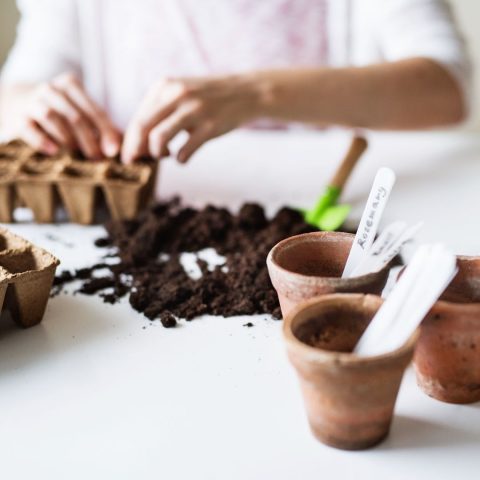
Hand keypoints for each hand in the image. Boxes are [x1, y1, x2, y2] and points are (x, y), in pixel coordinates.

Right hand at [11, 72, 120, 157]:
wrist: (19, 104)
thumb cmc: (62, 115)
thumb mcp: (81, 113)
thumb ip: (102, 127)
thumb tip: (121, 148)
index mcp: (71, 86)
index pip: (94, 110)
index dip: (106, 132)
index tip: (113, 152)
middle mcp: (51, 89)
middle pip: (75, 116)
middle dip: (89, 140)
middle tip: (97, 159)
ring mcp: (32, 101)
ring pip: (52, 118)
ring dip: (68, 139)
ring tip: (77, 156)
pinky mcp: (17, 117)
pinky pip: (29, 128)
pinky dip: (42, 140)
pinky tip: (53, 151)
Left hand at [122, 75, 260, 163]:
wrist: (245, 92)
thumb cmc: (209, 98)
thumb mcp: (181, 92)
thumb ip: (160, 109)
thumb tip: (137, 139)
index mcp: (165, 86)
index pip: (137, 117)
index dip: (129, 141)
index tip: (130, 155)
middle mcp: (176, 94)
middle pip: (141, 128)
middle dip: (135, 150)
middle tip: (137, 162)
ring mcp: (194, 110)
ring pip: (158, 139)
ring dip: (157, 154)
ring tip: (166, 155)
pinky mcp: (210, 126)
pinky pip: (185, 151)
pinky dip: (180, 160)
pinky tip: (184, 157)